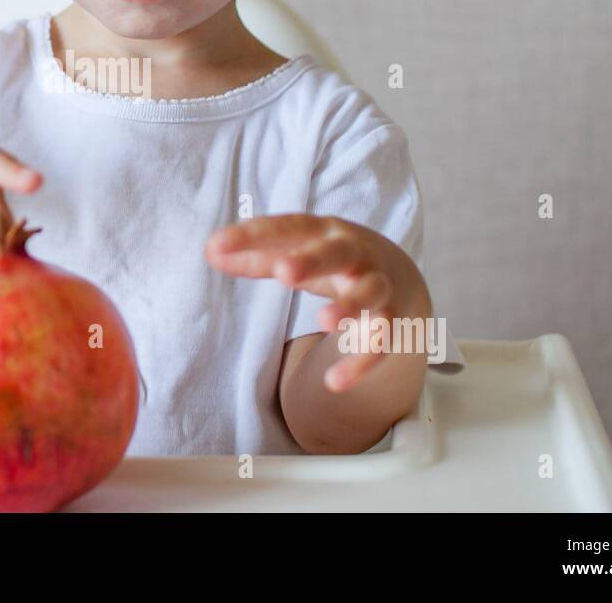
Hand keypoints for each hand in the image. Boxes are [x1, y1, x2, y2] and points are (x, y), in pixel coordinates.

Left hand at [205, 214, 429, 392]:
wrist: (401, 276)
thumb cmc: (334, 260)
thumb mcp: (299, 251)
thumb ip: (257, 255)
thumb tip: (210, 252)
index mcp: (323, 232)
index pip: (287, 228)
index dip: (253, 235)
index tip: (218, 245)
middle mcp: (354, 253)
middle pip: (335, 253)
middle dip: (312, 260)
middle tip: (283, 272)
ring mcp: (377, 284)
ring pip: (369, 292)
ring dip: (348, 305)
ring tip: (323, 321)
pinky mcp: (392, 319)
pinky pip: (381, 341)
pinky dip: (360, 362)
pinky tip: (334, 382)